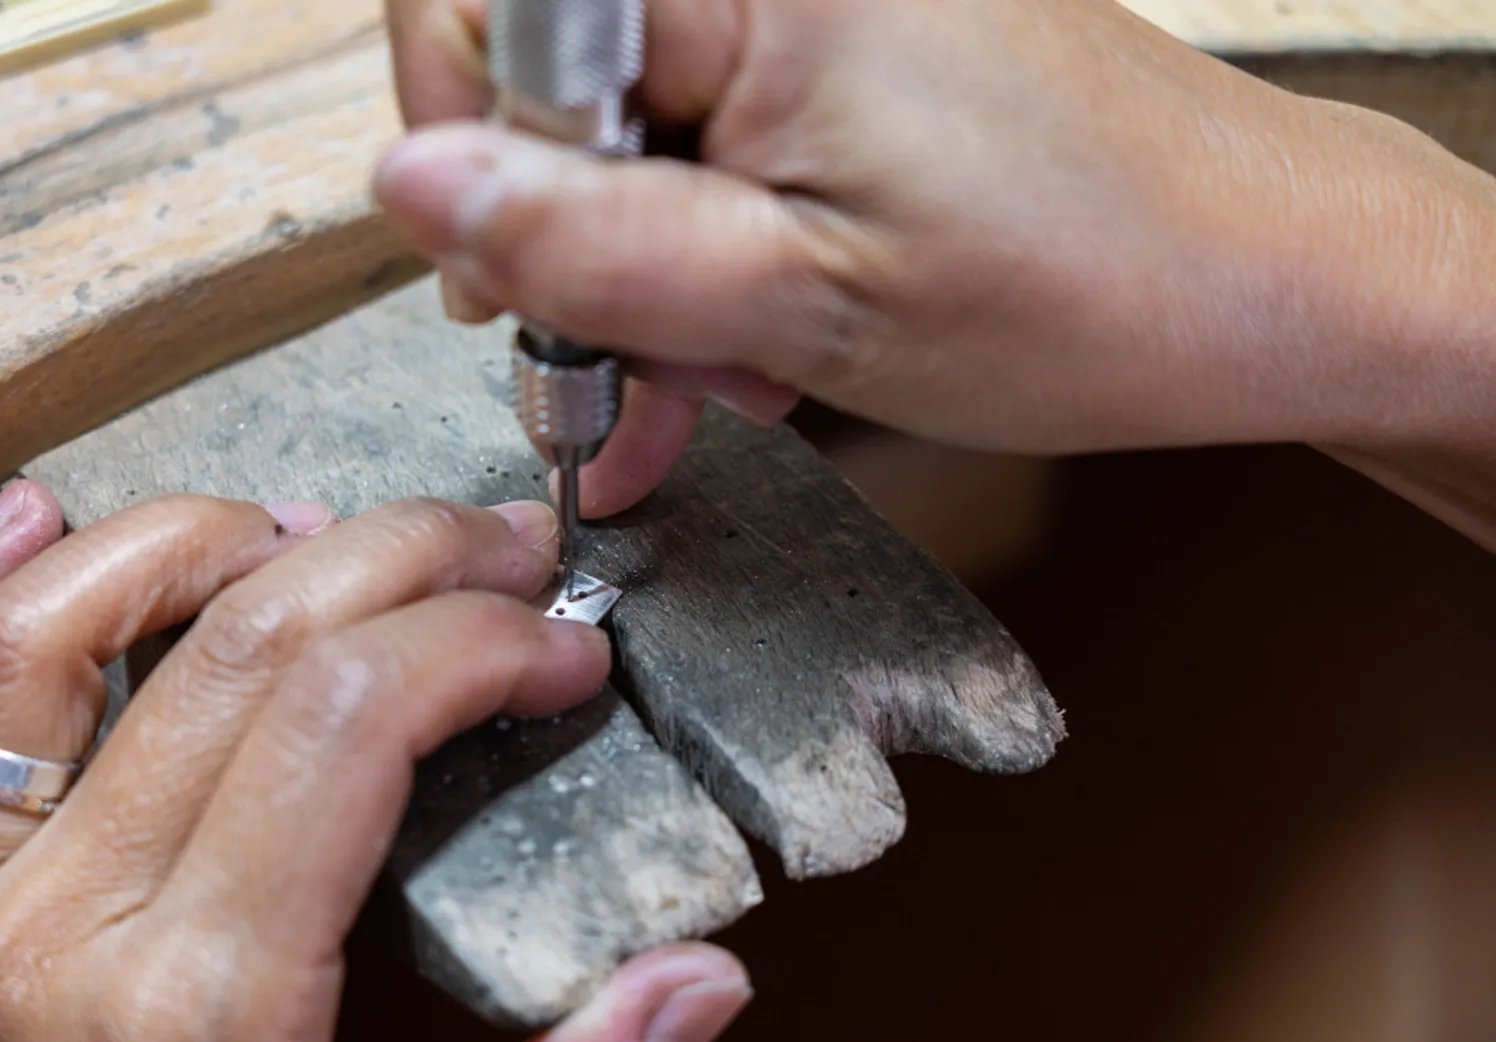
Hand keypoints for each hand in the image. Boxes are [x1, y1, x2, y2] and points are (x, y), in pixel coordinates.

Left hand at [0, 480, 750, 1041]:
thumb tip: (697, 983)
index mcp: (196, 1020)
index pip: (351, 717)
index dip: (481, 643)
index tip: (562, 649)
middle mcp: (49, 944)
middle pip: (233, 645)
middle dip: (394, 560)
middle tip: (493, 553)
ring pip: (35, 639)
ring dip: (180, 539)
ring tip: (304, 527)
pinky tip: (20, 530)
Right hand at [376, 0, 1495, 522]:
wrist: (1256, 281)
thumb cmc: (1082, 284)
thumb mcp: (801, 300)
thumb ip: (589, 241)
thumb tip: (406, 184)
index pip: (482, 10)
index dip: (465, 152)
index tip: (502, 284)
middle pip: (549, 79)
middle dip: (566, 241)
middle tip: (618, 368)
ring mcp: (807, 8)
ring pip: (626, 133)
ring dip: (642, 276)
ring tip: (719, 382)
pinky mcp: (837, 55)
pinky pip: (708, 145)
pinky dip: (706, 256)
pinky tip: (745, 352)